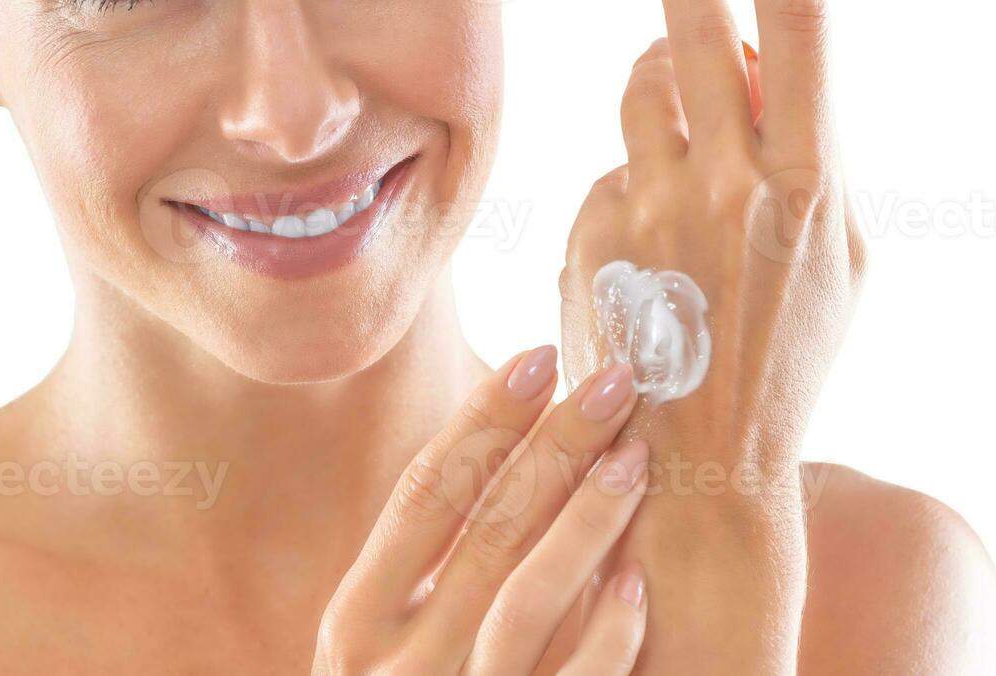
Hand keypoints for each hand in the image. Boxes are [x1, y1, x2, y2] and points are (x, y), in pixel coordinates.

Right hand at [313, 345, 651, 674]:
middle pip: (481, 532)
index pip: (422, 496)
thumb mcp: (394, 645)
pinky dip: (602, 640)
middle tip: (615, 379)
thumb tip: (507, 432)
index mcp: (356, 627)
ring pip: (521, 603)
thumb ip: (432, 566)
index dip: (482, 420)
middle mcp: (395, 670)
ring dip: (584, 522)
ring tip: (637, 456)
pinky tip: (639, 587)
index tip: (541, 352)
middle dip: (552, 445)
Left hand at [559, 0, 865, 476]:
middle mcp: (728, 187)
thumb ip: (808, 148)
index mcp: (809, 184)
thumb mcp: (840, 252)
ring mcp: (652, 210)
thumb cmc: (787, 351)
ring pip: (642, 90)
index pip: (794, 23)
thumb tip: (746, 60)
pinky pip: (612, 164)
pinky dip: (635, 182)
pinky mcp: (591, 233)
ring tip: (691, 162)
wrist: (705, 470)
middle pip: (694, 29)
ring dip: (663, 94)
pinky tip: (652, 253)